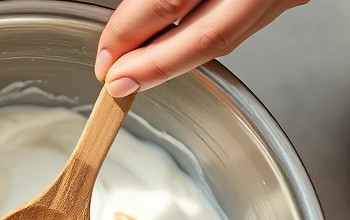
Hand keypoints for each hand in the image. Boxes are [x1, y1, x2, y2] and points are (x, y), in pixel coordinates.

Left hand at [95, 0, 308, 96]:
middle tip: (119, 82)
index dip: (130, 31)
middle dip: (156, 65)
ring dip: (180, 59)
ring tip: (142, 71)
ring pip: (228, 37)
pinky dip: (205, 39)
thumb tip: (128, 20)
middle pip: (206, 35)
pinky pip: (243, 25)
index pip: (169, 1)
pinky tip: (177, 46)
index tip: (106, 53)